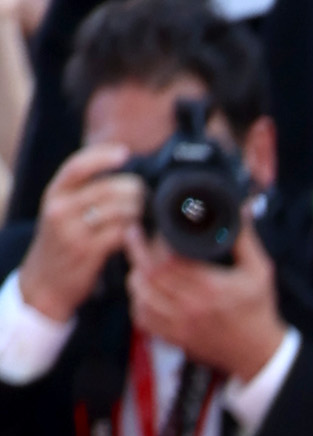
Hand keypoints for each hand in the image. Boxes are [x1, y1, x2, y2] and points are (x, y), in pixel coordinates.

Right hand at [21, 142, 141, 324]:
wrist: (44, 282)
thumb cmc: (60, 243)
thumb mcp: (60, 211)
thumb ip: (81, 192)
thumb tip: (119, 169)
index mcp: (53, 194)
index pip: (77, 166)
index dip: (102, 156)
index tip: (124, 153)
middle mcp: (60, 210)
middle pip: (107, 188)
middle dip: (133, 189)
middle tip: (145, 194)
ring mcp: (73, 232)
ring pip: (117, 211)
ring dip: (138, 210)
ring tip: (144, 213)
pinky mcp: (88, 253)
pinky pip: (120, 234)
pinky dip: (135, 232)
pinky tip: (139, 233)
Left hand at [128, 211, 284, 385]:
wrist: (258, 352)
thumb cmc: (259, 310)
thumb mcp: (260, 271)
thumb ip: (245, 239)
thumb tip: (237, 209)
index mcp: (211, 288)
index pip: (168, 260)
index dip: (154, 241)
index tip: (152, 228)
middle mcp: (192, 307)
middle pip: (148, 275)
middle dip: (136, 251)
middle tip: (133, 234)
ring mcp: (181, 325)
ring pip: (141, 295)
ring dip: (134, 275)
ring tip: (136, 260)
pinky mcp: (175, 338)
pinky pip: (143, 318)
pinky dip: (137, 302)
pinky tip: (143, 290)